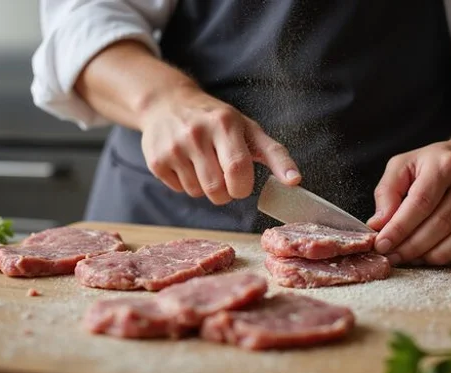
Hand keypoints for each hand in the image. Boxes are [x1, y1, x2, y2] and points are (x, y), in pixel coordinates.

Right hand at [140, 85, 300, 203]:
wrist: (167, 103)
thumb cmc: (216, 119)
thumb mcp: (248, 129)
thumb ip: (275, 155)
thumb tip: (295, 182)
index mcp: (224, 123)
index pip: (237, 170)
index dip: (242, 187)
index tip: (241, 184)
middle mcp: (196, 133)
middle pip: (217, 189)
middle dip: (225, 193)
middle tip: (223, 176)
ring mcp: (173, 147)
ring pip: (198, 193)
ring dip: (205, 188)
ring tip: (203, 164)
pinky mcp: (156, 160)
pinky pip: (179, 190)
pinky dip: (186, 184)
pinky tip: (185, 163)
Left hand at [367, 139, 450, 265]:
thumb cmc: (436, 162)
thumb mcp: (404, 165)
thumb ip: (387, 192)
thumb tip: (377, 224)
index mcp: (444, 165)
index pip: (420, 203)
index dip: (399, 228)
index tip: (382, 245)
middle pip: (440, 224)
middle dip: (412, 247)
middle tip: (393, 257)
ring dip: (433, 257)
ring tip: (412, 259)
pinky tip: (436, 257)